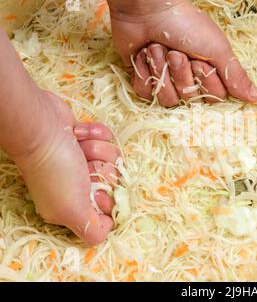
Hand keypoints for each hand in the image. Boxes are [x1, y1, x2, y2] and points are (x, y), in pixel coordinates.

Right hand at [12, 91, 118, 244]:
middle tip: (83, 168)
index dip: (107, 199)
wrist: (40, 126)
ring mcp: (82, 161)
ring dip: (97, 151)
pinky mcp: (85, 140)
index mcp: (73, 208)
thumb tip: (105, 232)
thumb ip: (90, 229)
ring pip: (112, 159)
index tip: (95, 191)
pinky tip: (78, 135)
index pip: (108, 210)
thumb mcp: (71, 209)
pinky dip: (95, 134)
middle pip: (114, 182)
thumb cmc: (56, 169)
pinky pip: (107, 139)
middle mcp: (78, 186)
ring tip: (77, 150)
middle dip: (102, 171)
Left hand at [102, 0, 256, 106]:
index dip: (205, 79)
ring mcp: (166, 82)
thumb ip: (236, 76)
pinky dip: (144, 72)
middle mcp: (189, 81)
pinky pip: (146, 93)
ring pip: (167, 99)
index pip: (213, 98)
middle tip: (175, 51)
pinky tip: (143, 55)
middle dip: (181, 72)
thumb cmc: (186, 25)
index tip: (198, 58)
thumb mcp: (218, 50)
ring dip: (161, 70)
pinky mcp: (144, 81)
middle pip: (189, 98)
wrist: (148, 9)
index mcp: (209, 74)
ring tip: (157, 49)